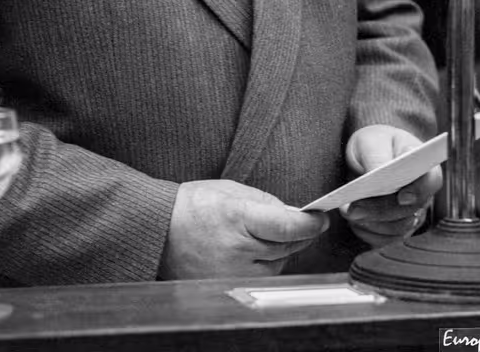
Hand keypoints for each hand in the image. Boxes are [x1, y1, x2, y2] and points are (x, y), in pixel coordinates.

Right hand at [158, 179, 328, 279]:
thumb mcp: (230, 191)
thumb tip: (295, 214)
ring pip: (277, 264)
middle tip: (298, 222)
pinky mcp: (228, 287)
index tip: (321, 218)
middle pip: (287, 246)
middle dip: (298, 233)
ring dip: (279, 250)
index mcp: (237, 217)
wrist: (158, 231)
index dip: (309, 223)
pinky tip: (251, 251)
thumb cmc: (192, 206)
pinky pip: (261, 278)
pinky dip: (264, 265)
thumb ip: (265, 202)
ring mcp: (232, 273)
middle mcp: (237, 249)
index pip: (287, 226)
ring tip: (259, 234)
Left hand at [340, 125, 441, 248]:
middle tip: (352, 208)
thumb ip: (376, 155)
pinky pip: (387, 240)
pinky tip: (355, 222)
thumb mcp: (370, 141)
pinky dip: (368, 233)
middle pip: (410, 211)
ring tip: (348, 212)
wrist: (366, 156)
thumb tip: (378, 172)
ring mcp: (413, 214)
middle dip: (380, 211)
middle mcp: (423, 194)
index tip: (400, 196)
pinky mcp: (398, 230)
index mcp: (423, 166)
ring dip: (371, 223)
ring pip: (398, 229)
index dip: (418, 191)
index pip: (431, 180)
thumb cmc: (372, 144)